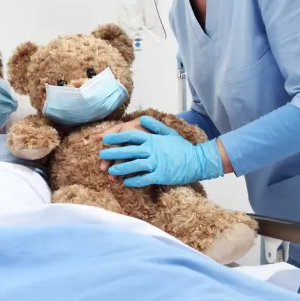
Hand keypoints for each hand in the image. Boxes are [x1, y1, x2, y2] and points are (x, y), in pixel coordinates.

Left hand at [99, 116, 223, 187]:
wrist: (197, 161)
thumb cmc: (182, 147)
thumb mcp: (169, 132)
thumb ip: (154, 125)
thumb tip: (141, 117)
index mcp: (153, 139)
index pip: (131, 136)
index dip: (117, 137)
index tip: (105, 138)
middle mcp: (152, 150)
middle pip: (129, 150)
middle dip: (113, 152)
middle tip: (101, 154)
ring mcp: (156, 163)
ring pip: (133, 165)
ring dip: (120, 168)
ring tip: (110, 170)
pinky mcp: (160, 175)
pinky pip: (143, 178)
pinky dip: (134, 181)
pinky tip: (126, 182)